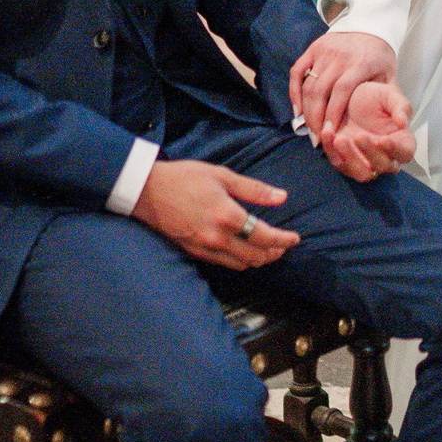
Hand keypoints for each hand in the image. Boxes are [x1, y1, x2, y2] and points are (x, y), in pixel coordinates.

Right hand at [133, 159, 298, 268]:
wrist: (146, 190)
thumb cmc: (183, 178)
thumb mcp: (222, 176)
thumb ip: (254, 190)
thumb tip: (282, 197)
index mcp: (228, 216)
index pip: (265, 237)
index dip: (284, 240)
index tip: (295, 238)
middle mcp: (218, 237)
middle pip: (256, 257)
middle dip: (274, 252)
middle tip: (283, 244)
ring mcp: (204, 247)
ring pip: (240, 265)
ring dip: (257, 259)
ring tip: (266, 249)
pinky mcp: (193, 252)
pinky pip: (222, 263)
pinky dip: (237, 260)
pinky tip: (241, 250)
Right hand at [289, 30, 395, 140]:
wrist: (371, 26)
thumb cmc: (381, 58)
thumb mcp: (390, 76)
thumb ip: (390, 98)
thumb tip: (397, 124)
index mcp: (361, 63)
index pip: (342, 91)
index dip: (333, 113)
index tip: (330, 133)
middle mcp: (340, 56)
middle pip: (321, 91)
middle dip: (316, 117)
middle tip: (316, 139)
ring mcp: (324, 51)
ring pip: (308, 84)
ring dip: (305, 109)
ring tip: (308, 129)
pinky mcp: (314, 48)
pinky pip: (297, 71)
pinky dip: (294, 91)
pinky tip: (297, 110)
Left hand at [322, 82, 415, 181]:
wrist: (350, 96)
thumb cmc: (374, 97)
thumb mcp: (389, 95)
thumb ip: (400, 106)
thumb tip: (404, 122)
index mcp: (402, 141)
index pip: (405, 152)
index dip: (395, 149)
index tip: (383, 140)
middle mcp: (386, 156)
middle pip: (384, 166)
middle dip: (370, 153)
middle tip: (359, 136)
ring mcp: (365, 162)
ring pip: (362, 174)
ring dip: (350, 158)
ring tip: (339, 138)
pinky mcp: (345, 161)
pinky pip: (339, 163)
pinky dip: (331, 150)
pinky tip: (328, 131)